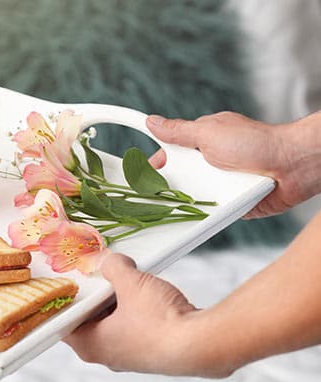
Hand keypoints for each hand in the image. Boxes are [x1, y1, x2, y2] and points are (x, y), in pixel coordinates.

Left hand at [63, 254, 216, 376]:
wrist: (202, 343)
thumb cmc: (161, 323)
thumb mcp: (130, 282)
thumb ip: (114, 267)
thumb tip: (110, 261)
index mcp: (89, 344)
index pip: (62, 321)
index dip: (64, 298)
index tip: (66, 282)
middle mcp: (106, 355)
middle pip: (88, 319)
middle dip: (94, 295)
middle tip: (98, 275)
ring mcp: (129, 356)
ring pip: (113, 322)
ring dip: (117, 302)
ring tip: (125, 282)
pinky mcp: (150, 353)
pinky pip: (134, 327)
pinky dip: (135, 311)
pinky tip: (145, 295)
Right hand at [146, 111, 320, 218]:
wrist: (292, 167)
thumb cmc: (255, 142)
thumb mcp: (208, 132)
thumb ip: (178, 131)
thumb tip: (152, 121)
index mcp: (201, 141)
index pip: (168, 152)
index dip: (152, 162)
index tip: (134, 172)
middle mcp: (208, 163)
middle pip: (177, 178)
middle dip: (166, 186)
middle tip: (149, 196)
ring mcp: (219, 184)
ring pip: (190, 197)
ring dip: (185, 201)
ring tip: (170, 210)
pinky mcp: (230, 203)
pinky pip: (208, 211)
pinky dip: (204, 213)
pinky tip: (195, 217)